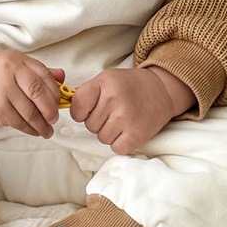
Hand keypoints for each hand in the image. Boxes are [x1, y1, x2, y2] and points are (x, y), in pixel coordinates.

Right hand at [0, 51, 64, 137]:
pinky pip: (17, 123)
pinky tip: (33, 130)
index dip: (55, 93)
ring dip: (41, 125)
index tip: (59, 103)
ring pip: (29, 113)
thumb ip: (40, 71)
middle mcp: (9, 75)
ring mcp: (2, 94)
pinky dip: (28, 129)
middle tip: (54, 119)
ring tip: (47, 130)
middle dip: (50, 110)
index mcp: (18, 62)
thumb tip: (62, 78)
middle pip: (38, 95)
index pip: (44, 77)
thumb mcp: (18, 63)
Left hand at [69, 65, 194, 154]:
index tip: (89, 110)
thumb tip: (65, 107)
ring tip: (121, 120)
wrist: (161, 90)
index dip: (80, 112)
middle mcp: (114, 99)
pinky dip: (120, 143)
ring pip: (101, 138)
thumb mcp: (106, 79)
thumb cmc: (130, 86)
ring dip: (109, 133)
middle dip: (98, 121)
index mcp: (103, 83)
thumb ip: (87, 92)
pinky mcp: (137, 134)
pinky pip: (116, 148)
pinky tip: (128, 130)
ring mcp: (126, 117)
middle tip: (113, 112)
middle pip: (89, 125)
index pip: (77, 106)